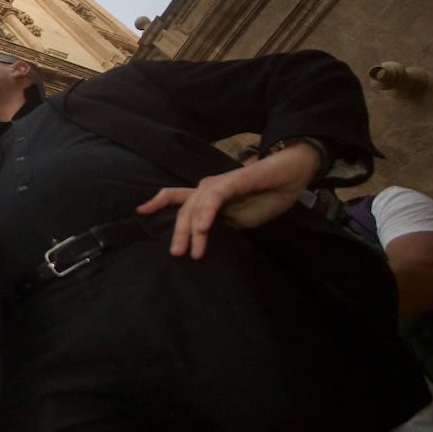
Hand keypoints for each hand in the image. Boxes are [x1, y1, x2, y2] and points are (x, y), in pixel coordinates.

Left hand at [136, 142, 322, 258]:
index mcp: (207, 196)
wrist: (292, 178)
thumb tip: (205, 238)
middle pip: (183, 208)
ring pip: (196, 206)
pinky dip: (206, 215)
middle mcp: (208, 187)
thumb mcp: (239, 221)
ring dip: (192, 230)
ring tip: (192, 251)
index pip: (175, 198)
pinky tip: (202, 229)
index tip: (141, 212)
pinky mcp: (233, 181)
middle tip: (176, 254)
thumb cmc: (266, 197)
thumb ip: (220, 227)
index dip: (156, 202)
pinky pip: (214, 199)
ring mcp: (219, 183)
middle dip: (178, 232)